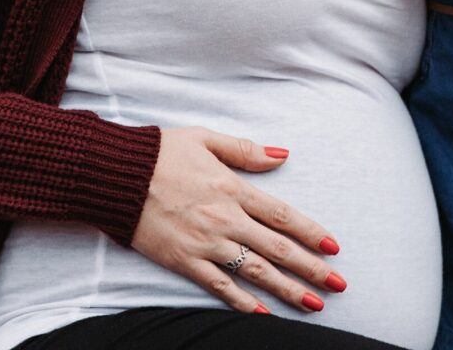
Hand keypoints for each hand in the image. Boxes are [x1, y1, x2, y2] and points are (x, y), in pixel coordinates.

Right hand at [131, 127, 345, 314]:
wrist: (113, 174)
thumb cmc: (159, 152)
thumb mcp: (205, 138)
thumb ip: (245, 150)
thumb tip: (283, 154)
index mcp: (232, 188)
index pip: (281, 214)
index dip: (311, 232)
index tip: (334, 247)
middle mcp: (225, 219)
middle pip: (277, 248)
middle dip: (311, 268)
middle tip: (338, 284)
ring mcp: (205, 243)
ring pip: (255, 271)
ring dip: (287, 290)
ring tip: (314, 304)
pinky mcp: (183, 261)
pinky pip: (219, 285)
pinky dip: (242, 301)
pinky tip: (263, 313)